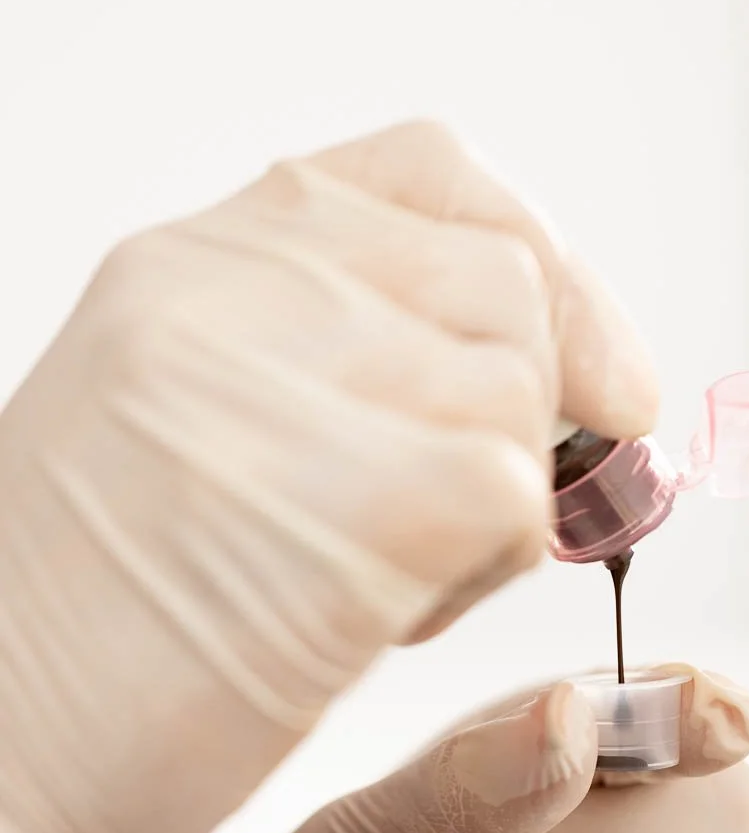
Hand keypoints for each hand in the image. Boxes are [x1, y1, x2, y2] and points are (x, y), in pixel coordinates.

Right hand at [0, 120, 657, 832]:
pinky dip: (484, 579)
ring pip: (521, 395)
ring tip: (382, 593)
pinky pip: (517, 499)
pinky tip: (383, 629)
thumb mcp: (183, 449)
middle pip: (505, 288)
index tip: (584, 368)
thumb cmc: (80, 652)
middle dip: (532, 415)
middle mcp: (240, 291)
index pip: (429, 180)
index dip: (534, 262)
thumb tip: (520, 381)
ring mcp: (295, 380)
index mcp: (192, 268)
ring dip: (495, 512)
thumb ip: (329, 377)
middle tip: (460, 532)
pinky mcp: (371, 500)